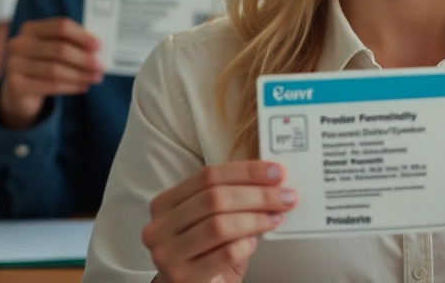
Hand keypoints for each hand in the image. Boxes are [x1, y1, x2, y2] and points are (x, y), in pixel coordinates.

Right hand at [0, 17, 102, 127]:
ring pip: (55, 69)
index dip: (82, 36)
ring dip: (80, 74)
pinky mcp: (16, 85)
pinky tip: (83, 87)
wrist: (19, 91)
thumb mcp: (53, 49)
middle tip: (101, 66)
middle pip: (59, 49)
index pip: (60, 26)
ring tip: (96, 78)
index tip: (99, 46)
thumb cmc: (43, 63)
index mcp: (30, 28)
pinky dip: (71, 86)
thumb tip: (98, 49)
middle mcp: (18, 44)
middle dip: (84, 58)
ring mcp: (13, 64)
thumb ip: (71, 44)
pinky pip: (50, 85)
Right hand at [142, 161, 294, 282]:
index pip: (208, 176)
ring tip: (275, 218)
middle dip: (257, 195)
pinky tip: (253, 242)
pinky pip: (224, 254)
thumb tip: (271, 182)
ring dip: (255, 219)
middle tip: (285, 196)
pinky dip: (245, 245)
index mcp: (165, 204)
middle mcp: (159, 227)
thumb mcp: (213, 220)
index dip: (246, 171)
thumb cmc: (204, 254)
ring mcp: (168, 254)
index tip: (276, 172)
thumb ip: (232, 200)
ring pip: (219, 225)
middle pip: (214, 198)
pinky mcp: (183, 278)